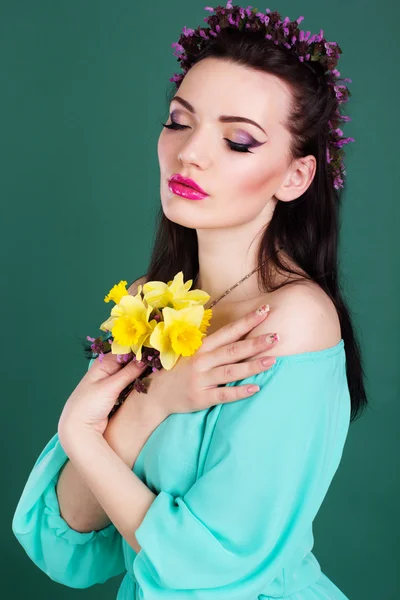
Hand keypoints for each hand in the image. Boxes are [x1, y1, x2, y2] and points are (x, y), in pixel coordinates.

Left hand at [58, 353, 148, 445]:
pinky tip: (148, 381)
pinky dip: (137, 382)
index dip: (139, 351)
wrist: (79, 428)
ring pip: (131, 373)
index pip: (125, 351)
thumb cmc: (89, 404)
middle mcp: (108, 369)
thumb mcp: (110, 387)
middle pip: (129, 361)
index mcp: (103, 363)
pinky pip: (130, 383)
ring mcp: (112, 381)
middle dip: (142, 361)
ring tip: (157, 369)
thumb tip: (145, 358)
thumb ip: (128, 372)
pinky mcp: (116, 392)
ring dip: (141, 373)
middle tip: (159, 362)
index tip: (156, 351)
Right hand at [141, 305, 278, 419]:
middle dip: (256, 342)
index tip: (265, 311)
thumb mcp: (192, 353)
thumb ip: (213, 346)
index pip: (229, 331)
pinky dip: (239, 392)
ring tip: (273, 360)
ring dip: (252, 366)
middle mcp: (202, 361)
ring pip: (231, 371)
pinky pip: (223, 394)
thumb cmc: (178, 370)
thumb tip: (239, 333)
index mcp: (202, 347)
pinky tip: (255, 389)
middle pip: (233, 350)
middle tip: (276, 336)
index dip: (247, 321)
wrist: (155, 395)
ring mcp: (201, 379)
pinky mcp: (201, 398)